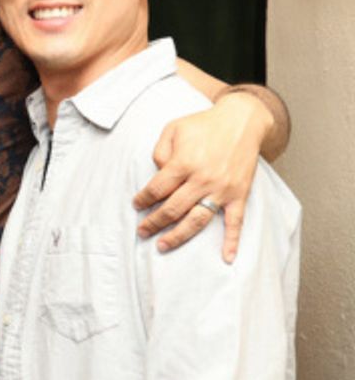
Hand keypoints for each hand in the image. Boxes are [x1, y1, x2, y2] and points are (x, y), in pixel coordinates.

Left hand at [133, 93, 271, 262]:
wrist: (242, 121)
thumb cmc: (203, 124)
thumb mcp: (173, 129)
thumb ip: (160, 151)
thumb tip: (157, 173)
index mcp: (183, 163)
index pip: (156, 189)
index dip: (143, 199)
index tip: (137, 205)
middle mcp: (202, 179)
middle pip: (172, 209)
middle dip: (153, 222)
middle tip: (141, 231)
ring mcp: (222, 189)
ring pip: (197, 220)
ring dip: (178, 236)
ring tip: (162, 245)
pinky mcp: (239, 194)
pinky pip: (235, 222)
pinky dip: (232, 241)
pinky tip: (226, 257)